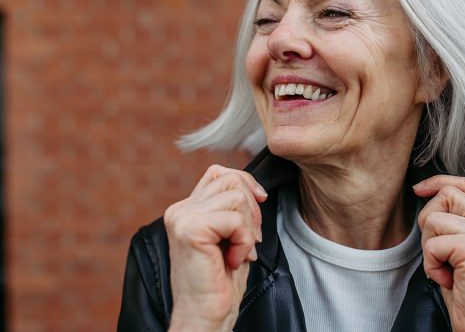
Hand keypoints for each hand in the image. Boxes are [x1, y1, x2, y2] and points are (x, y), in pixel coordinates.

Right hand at [164, 165, 267, 331]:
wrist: (206, 317)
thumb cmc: (222, 281)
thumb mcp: (231, 236)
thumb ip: (233, 208)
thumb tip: (256, 188)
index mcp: (187, 209)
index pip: (219, 173)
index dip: (246, 184)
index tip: (260, 203)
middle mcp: (180, 209)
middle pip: (231, 179)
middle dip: (252, 208)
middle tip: (249, 240)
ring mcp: (182, 217)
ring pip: (236, 196)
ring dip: (248, 227)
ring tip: (239, 251)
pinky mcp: (190, 229)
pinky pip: (235, 218)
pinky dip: (243, 240)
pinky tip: (233, 260)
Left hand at [413, 175, 464, 331]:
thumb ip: (457, 223)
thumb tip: (427, 195)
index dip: (439, 182)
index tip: (419, 189)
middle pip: (445, 196)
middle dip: (428, 223)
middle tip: (440, 253)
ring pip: (434, 220)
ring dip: (430, 249)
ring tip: (447, 269)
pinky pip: (432, 245)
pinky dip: (432, 265)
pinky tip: (448, 279)